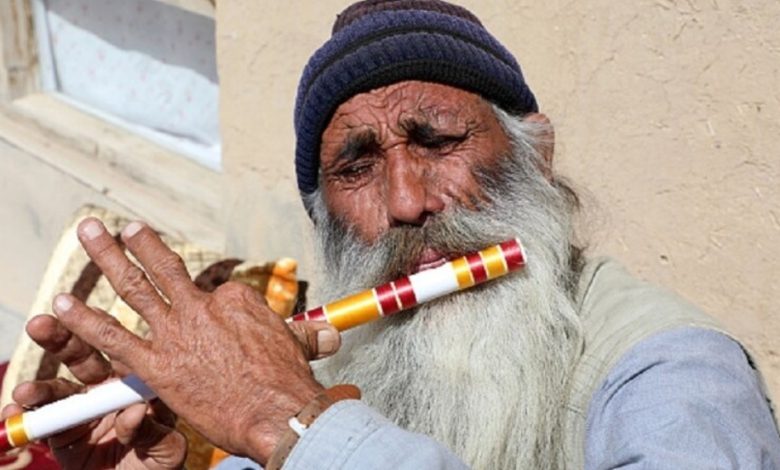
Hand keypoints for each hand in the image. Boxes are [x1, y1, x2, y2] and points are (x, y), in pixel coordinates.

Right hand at [1, 314, 186, 469]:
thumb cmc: (162, 466)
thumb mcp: (167, 451)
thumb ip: (153, 431)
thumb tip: (135, 412)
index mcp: (136, 385)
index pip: (120, 349)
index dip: (103, 329)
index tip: (90, 314)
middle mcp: (106, 391)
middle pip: (82, 359)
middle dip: (60, 339)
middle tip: (39, 324)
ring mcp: (82, 412)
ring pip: (58, 390)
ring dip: (39, 387)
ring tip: (25, 393)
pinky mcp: (61, 436)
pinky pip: (41, 424)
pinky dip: (26, 418)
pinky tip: (15, 414)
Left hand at [49, 217, 340, 463]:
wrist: (279, 413)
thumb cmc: (290, 384)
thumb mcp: (300, 347)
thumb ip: (305, 336)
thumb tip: (328, 336)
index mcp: (238, 299)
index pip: (211, 291)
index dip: (206, 305)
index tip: (205, 315)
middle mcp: (203, 307)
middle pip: (164, 268)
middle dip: (136, 244)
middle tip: (118, 227)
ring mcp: (178, 332)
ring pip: (135, 288)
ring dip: (108, 257)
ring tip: (89, 235)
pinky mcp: (158, 364)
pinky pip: (113, 337)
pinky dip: (86, 319)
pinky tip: (62, 304)